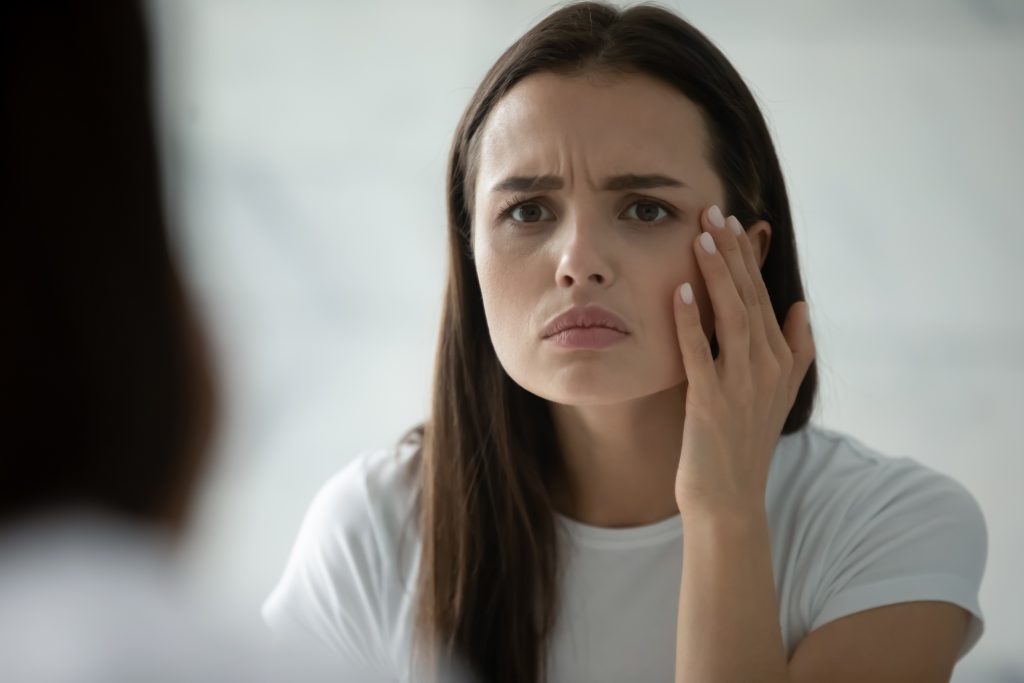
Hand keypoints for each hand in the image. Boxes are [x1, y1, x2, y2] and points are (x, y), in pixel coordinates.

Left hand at [672, 205, 814, 517]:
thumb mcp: (777, 393)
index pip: (763, 296)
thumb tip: (801, 304)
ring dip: (717, 275)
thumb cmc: (743, 443)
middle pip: (749, 298)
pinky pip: (701, 354)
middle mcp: (768, 368)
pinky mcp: (712, 403)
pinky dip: (691, 322)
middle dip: (732, 254)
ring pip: (732, 318)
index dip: (747, 259)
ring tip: (701, 237)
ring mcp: (742, 386)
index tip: (733, 223)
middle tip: (714, 212)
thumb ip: (794, 348)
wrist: (729, 499)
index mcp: (782, 360)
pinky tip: (679, 292)